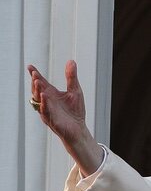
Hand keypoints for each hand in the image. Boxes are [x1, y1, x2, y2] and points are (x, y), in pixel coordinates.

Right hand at [28, 60, 101, 175]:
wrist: (78, 129)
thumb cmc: (75, 111)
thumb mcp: (75, 91)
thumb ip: (71, 77)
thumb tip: (71, 61)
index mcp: (51, 94)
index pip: (41, 82)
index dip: (35, 75)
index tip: (30, 67)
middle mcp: (47, 101)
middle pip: (37, 90)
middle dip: (35, 82)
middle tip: (35, 74)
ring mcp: (47, 110)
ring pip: (38, 100)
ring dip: (37, 91)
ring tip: (38, 82)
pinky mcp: (51, 120)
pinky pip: (45, 111)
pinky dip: (44, 104)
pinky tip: (44, 97)